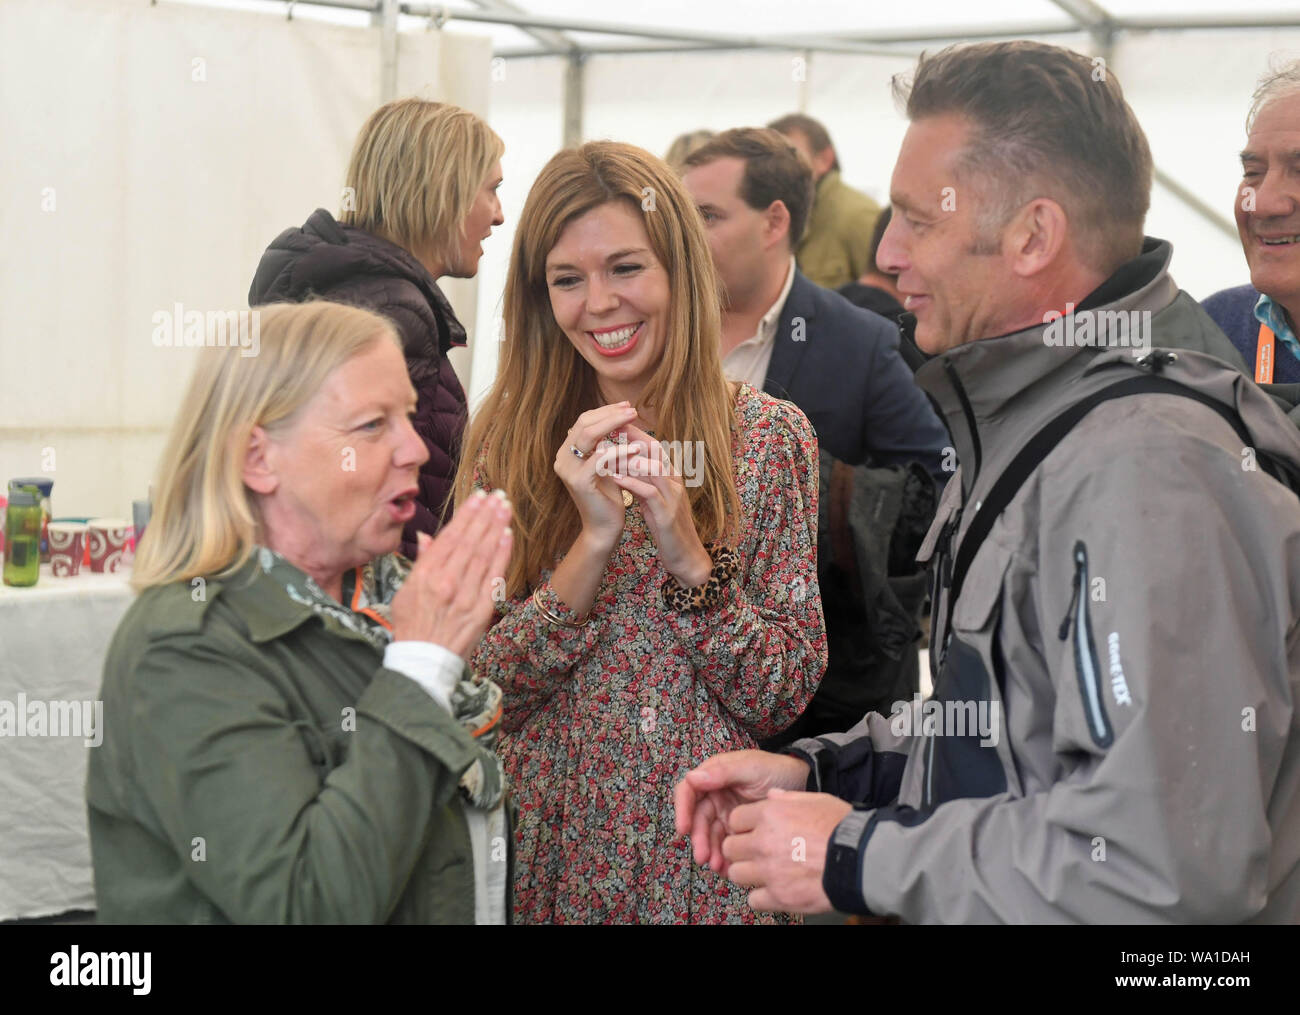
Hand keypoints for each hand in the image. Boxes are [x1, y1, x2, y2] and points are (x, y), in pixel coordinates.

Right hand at [390, 489, 512, 657]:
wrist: (424, 661)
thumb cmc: (411, 625)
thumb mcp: (405, 591)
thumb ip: (420, 562)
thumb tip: (426, 535)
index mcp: (425, 575)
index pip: (450, 537)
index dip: (466, 515)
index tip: (478, 497)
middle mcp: (447, 582)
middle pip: (470, 541)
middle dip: (485, 515)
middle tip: (498, 495)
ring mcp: (466, 595)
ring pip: (484, 554)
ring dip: (496, 527)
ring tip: (505, 507)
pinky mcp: (482, 609)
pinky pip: (494, 576)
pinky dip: (502, 554)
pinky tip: (507, 535)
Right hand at [554, 402, 640, 547]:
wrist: (604, 528)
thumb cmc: (608, 497)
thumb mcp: (607, 465)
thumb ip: (607, 443)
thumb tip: (620, 416)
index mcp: (567, 452)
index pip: (584, 421)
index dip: (605, 411)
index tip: (627, 406)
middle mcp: (562, 458)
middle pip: (584, 423)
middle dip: (610, 414)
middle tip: (632, 410)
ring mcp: (568, 469)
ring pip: (589, 435)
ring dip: (614, 424)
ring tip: (635, 420)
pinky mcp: (579, 481)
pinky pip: (600, 458)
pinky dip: (619, 450)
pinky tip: (637, 448)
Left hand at [604, 424, 711, 585]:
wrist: (686, 556)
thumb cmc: (667, 529)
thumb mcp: (653, 502)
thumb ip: (643, 484)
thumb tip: (626, 468)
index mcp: (671, 478)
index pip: (653, 447)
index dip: (634, 434)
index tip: (613, 425)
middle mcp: (674, 482)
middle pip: (654, 450)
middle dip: (631, 437)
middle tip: (609, 427)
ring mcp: (672, 497)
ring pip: (652, 467)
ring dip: (628, 457)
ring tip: (607, 449)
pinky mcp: (667, 514)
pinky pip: (649, 492)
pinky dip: (631, 483)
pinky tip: (615, 478)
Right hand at [673, 750, 809, 873]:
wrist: (804, 784)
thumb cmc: (776, 770)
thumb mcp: (750, 768)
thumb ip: (722, 773)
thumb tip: (693, 777)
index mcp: (714, 775)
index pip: (688, 791)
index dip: (682, 809)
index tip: (684, 828)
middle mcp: (716, 794)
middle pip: (698, 818)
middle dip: (699, 838)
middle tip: (703, 856)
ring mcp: (726, 813)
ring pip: (710, 835)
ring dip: (710, 851)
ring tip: (718, 866)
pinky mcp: (738, 829)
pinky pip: (726, 844)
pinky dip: (724, 856)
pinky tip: (728, 867)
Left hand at [724, 789, 852, 913]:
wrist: (861, 859)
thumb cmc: (842, 827)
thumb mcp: (816, 800)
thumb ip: (787, 798)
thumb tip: (771, 796)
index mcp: (770, 815)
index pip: (735, 819)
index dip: (743, 826)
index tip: (751, 831)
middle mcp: (763, 842)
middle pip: (730, 847)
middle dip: (741, 849)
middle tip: (756, 852)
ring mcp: (768, 871)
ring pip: (736, 873)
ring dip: (748, 873)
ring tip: (764, 872)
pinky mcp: (778, 896)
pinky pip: (753, 899)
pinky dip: (762, 896)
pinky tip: (775, 890)